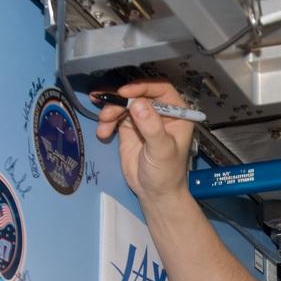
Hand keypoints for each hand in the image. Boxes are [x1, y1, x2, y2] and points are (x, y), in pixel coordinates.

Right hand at [93, 81, 194, 203]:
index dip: (142, 87)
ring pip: (124, 104)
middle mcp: (160, 112)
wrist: (154, 193)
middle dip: (121, 100)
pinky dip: (106, 121)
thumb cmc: (167, 173)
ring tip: (103, 124)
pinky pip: (115, 116)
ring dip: (110, 111)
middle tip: (108, 111)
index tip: (125, 93)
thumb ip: (151, 127)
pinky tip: (103, 132)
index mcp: (177, 113)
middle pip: (138, 94)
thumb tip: (137, 103)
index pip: (160, 89)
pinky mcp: (129, 127)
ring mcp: (143, 118)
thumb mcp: (162, 150)